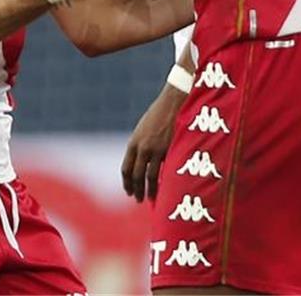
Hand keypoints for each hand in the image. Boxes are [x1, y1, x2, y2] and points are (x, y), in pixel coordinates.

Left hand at [121, 86, 184, 201]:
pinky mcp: (169, 149)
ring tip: (151, 199)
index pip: (126, 169)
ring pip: (149, 177)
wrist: (174, 100)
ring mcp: (156, 150)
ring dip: (150, 190)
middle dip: (136, 190)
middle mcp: (142, 148)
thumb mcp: (145, 128)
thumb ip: (141, 144)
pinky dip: (163, 182)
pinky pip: (165, 170)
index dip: (127, 182)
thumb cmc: (160, 112)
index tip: (128, 191)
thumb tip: (141, 159)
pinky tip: (165, 188)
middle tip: (138, 199)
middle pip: (136, 176)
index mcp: (134, 142)